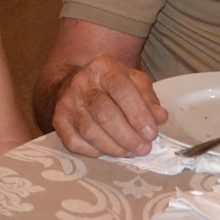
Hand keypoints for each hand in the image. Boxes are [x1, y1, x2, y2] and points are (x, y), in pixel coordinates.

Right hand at [51, 54, 167, 157]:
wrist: (74, 85)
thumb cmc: (111, 86)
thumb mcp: (133, 82)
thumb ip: (148, 98)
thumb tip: (160, 117)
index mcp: (103, 67)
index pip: (122, 89)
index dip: (138, 114)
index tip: (151, 133)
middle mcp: (82, 83)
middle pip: (105, 113)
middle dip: (128, 135)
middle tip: (143, 148)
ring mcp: (67, 103)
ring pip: (90, 131)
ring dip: (114, 147)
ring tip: (129, 152)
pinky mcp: (59, 121)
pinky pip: (76, 143)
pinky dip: (95, 152)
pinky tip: (109, 152)